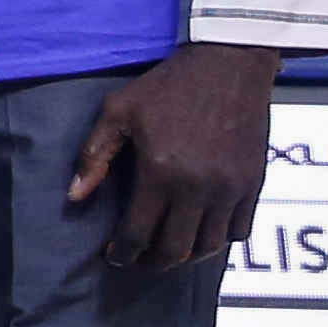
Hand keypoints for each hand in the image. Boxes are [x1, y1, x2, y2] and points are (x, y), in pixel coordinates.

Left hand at [68, 39, 280, 271]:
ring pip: (210, 246)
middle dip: (153, 262)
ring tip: (169, 249)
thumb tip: (73, 196)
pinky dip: (220, 239)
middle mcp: (199, 188)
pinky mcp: (254, 183)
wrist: (228, 64)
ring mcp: (230, 189)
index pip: (138, 233)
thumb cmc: (168, 86)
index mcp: (161, 173)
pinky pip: (240, 230)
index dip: (122, 252)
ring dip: (187, 255)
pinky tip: (203, 231)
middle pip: (176, 250)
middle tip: (140, 258)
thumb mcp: (118, 112)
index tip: (114, 256)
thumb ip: (94, 156)